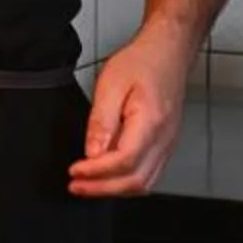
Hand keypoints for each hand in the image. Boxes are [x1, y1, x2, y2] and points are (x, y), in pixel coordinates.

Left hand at [68, 28, 195, 196]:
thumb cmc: (142, 63)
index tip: (75, 171)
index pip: (124, 162)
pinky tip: (107, 177)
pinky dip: (126, 182)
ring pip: (144, 183)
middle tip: (75, 185)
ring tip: (87, 185)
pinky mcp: (164, 145)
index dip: (97, 172)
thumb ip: (101, 121)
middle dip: (102, 189)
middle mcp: (164, 139)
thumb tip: (92, 153)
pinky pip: (148, 174)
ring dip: (113, 190)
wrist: (168, 53)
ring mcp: (167, 144)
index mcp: (151, 122)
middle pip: (135, 181)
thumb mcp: (111, 84)